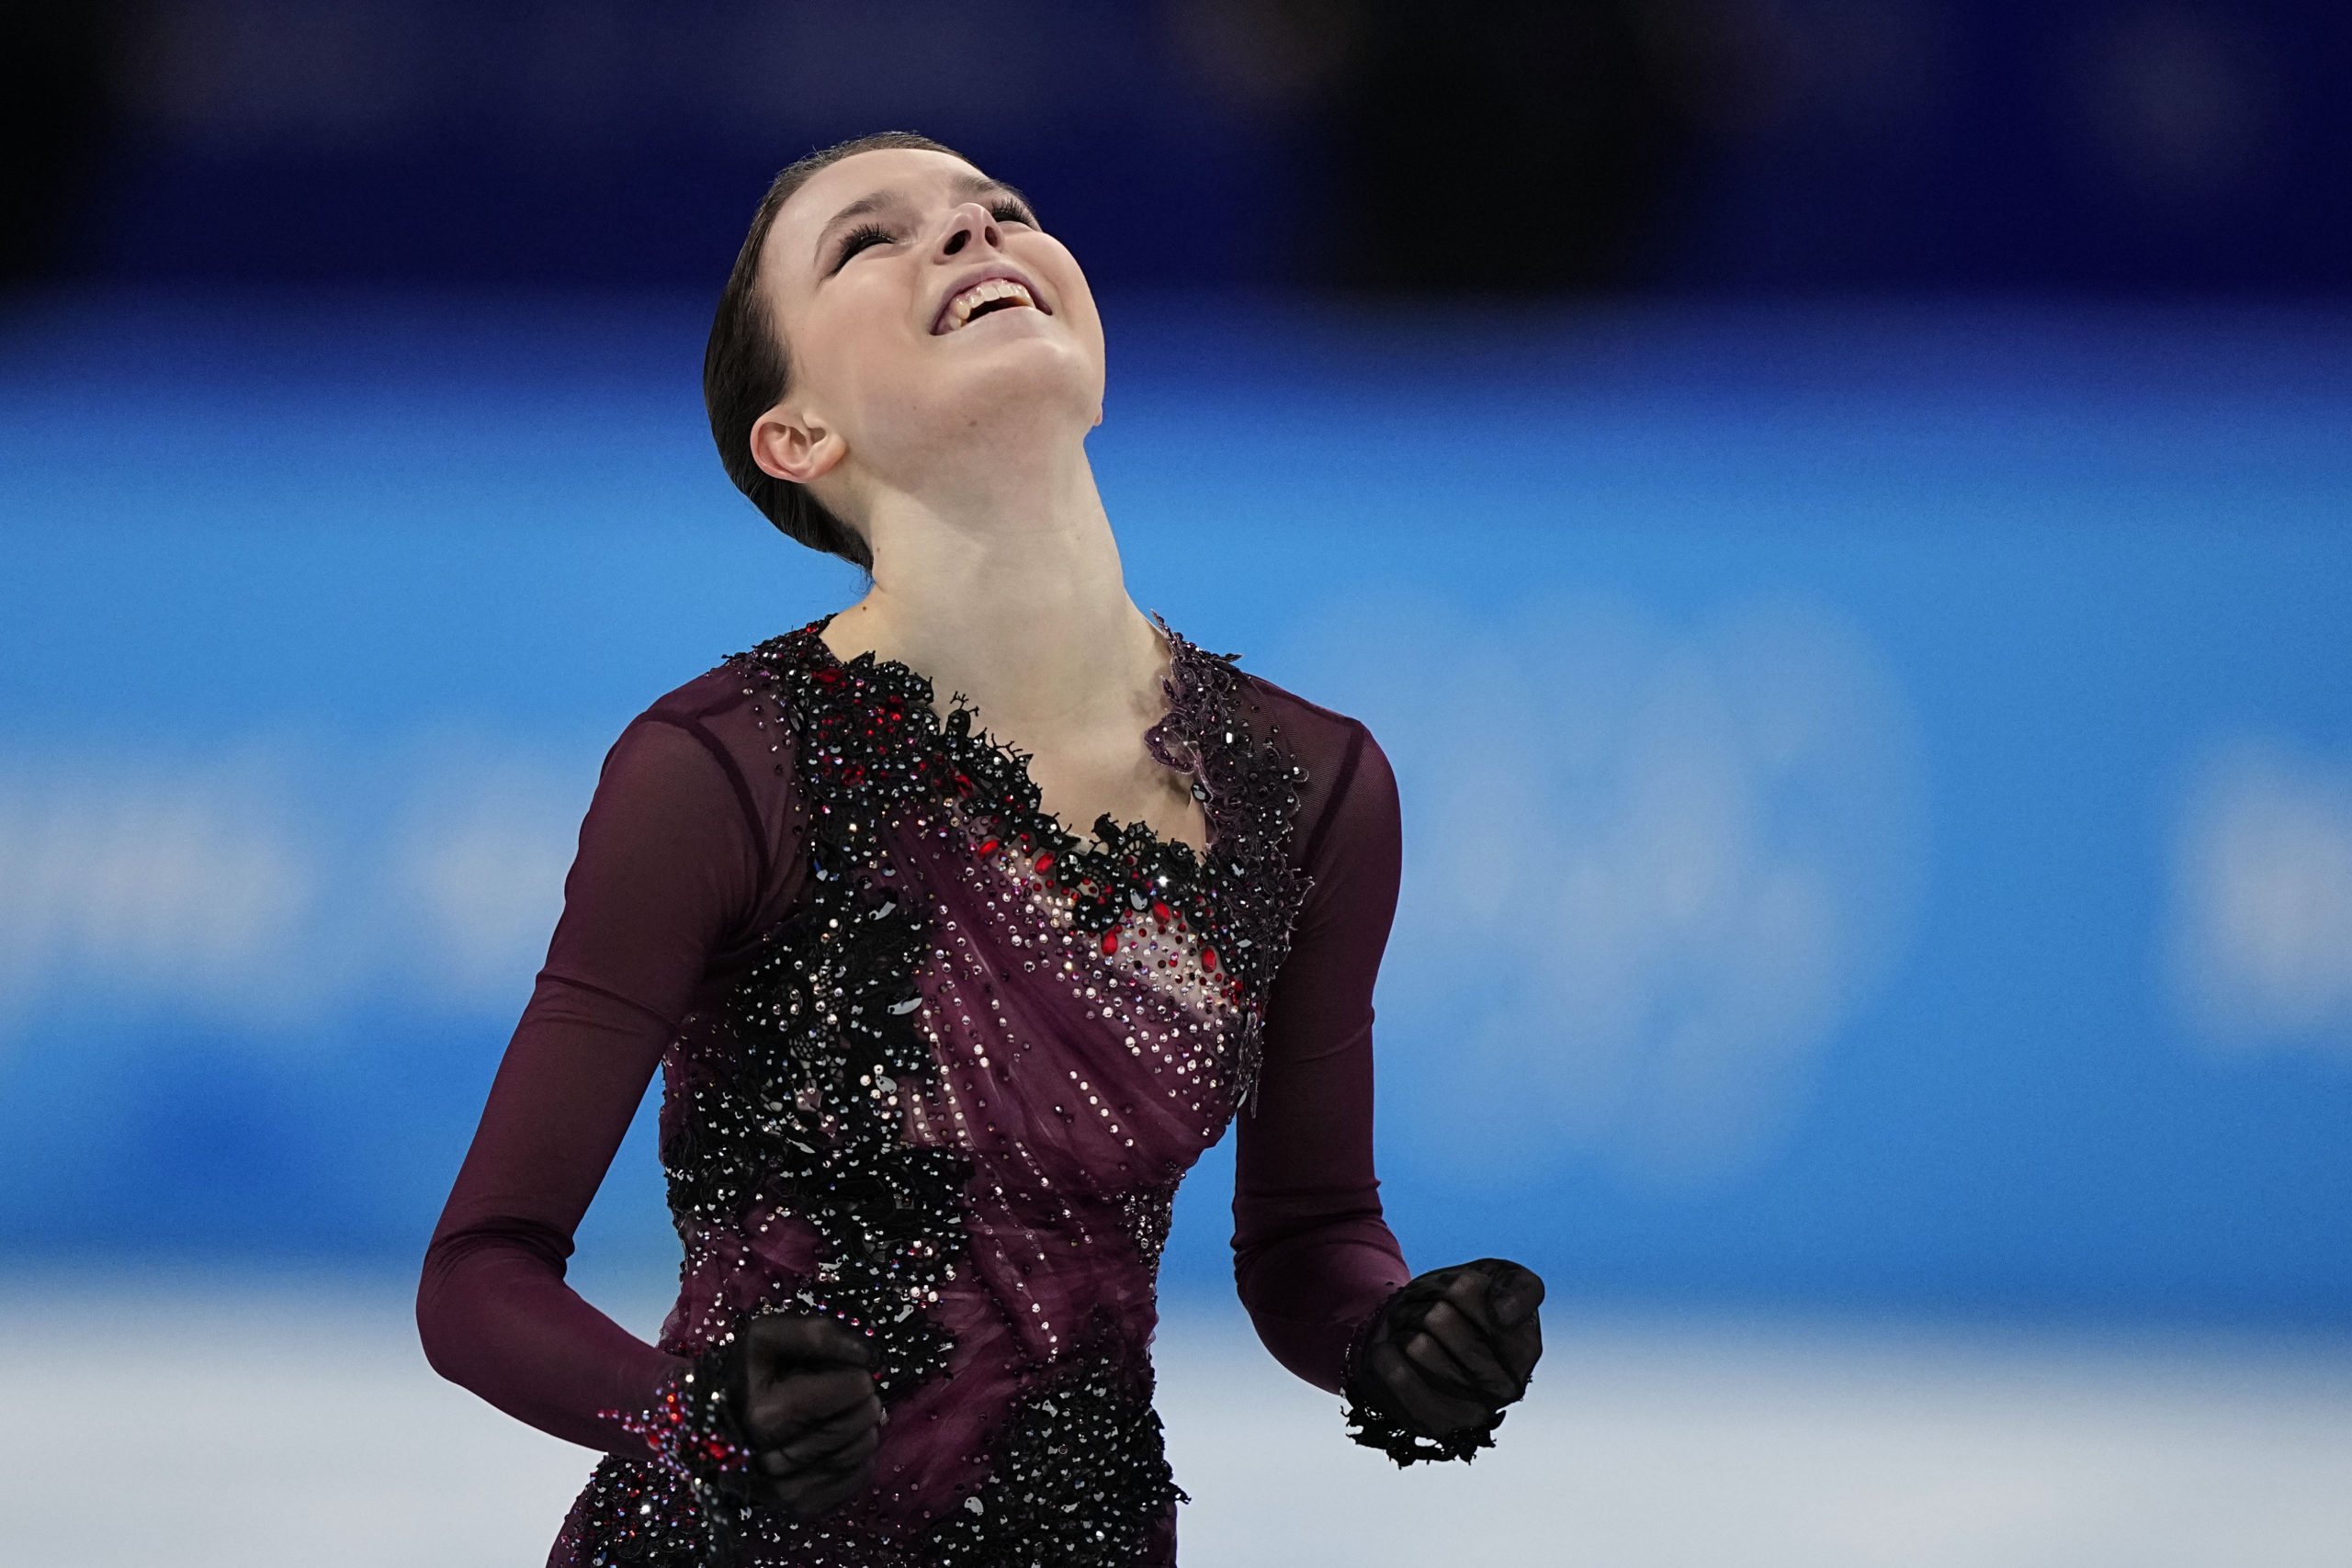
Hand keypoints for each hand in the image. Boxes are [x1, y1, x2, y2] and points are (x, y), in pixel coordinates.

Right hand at [737, 1314, 885, 1518]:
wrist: (707, 1426)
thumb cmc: (745, 1377)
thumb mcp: (765, 1338)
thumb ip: (816, 1334)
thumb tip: (867, 1355)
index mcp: (766, 1413)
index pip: (851, 1389)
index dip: (857, 1375)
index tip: (845, 1372)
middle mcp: (774, 1460)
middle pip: (859, 1423)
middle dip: (863, 1402)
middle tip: (849, 1393)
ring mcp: (787, 1490)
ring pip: (862, 1453)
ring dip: (865, 1428)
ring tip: (845, 1415)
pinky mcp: (801, 1508)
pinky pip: (858, 1479)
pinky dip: (862, 1458)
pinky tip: (841, 1442)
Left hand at [1362, 1258, 1543, 1437]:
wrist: (1425, 1329)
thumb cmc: (1470, 1302)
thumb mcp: (1502, 1278)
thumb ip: (1520, 1287)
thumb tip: (1503, 1315)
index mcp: (1526, 1347)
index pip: (1475, 1299)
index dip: (1458, 1285)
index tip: (1459, 1288)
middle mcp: (1505, 1386)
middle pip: (1439, 1318)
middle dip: (1427, 1305)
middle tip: (1432, 1313)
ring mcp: (1471, 1410)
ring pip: (1417, 1346)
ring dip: (1406, 1329)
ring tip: (1417, 1334)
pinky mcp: (1434, 1424)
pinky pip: (1398, 1379)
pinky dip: (1386, 1356)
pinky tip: (1394, 1352)